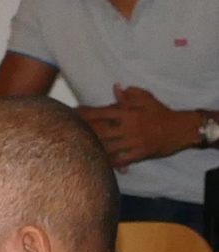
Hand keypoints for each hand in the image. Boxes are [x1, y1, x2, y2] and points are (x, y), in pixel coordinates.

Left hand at [76, 85, 198, 169]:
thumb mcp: (147, 99)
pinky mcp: (140, 154)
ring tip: (79, 149)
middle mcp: (129, 128)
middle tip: (70, 134)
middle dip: (84, 133)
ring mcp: (134, 142)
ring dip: (94, 148)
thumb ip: (130, 94)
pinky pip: (121, 160)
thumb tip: (116, 87)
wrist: (181, 129)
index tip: (72, 114)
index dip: (85, 114)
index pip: (101, 113)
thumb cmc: (161, 113)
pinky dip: (110, 162)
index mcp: (128, 113)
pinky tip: (100, 163)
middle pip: (100, 131)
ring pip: (108, 147)